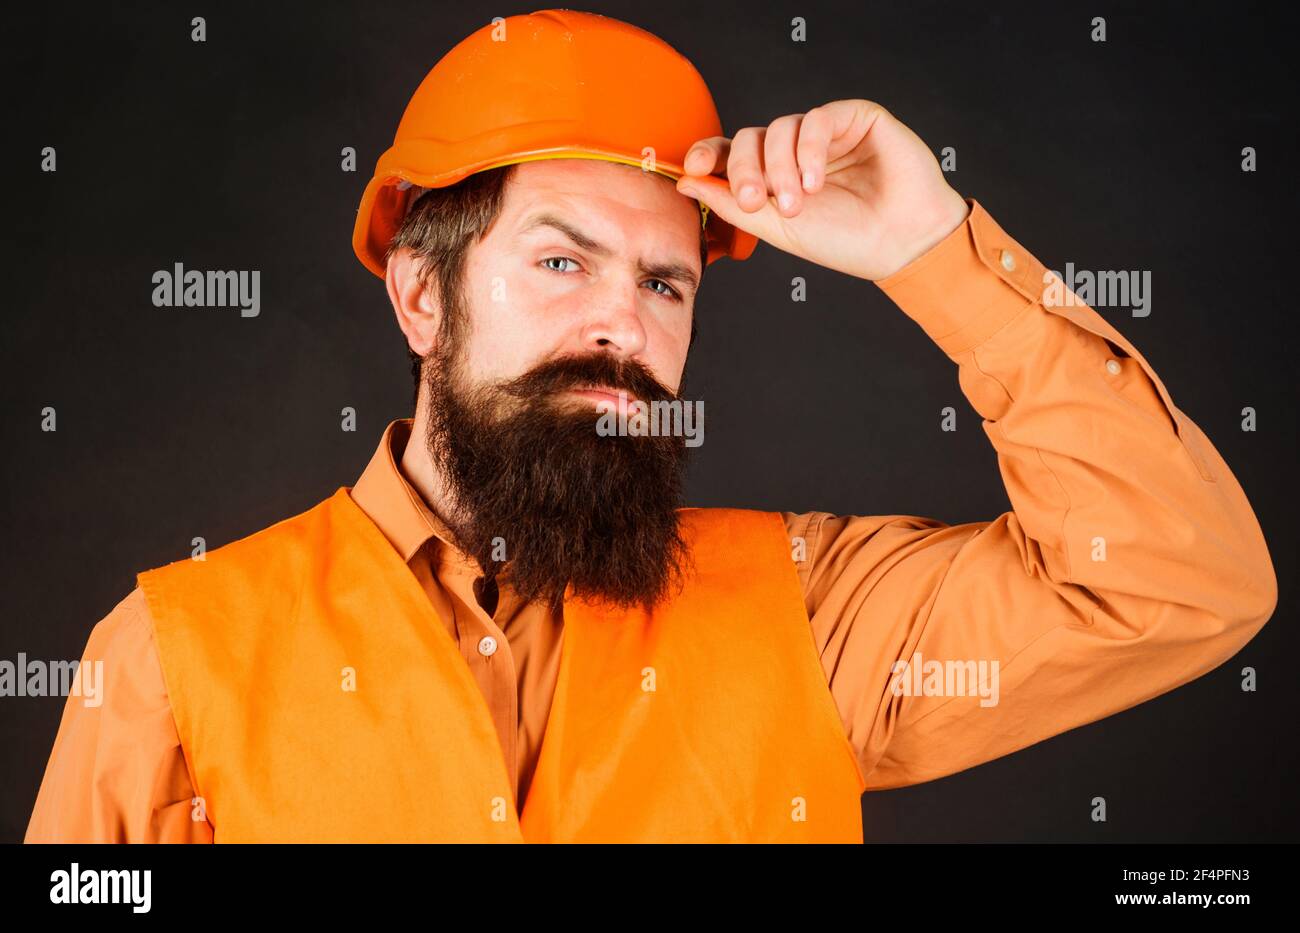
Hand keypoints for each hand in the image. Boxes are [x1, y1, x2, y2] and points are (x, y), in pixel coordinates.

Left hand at [675, 99, 970, 280]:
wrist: (901, 243)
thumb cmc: (845, 240)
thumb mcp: (777, 228)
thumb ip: (732, 204)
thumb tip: (684, 181)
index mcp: (774, 175)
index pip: (731, 153)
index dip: (708, 155)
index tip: (694, 170)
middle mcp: (796, 150)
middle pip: (750, 139)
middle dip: (745, 171)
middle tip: (756, 203)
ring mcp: (825, 132)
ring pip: (780, 128)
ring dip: (780, 167)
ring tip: (797, 202)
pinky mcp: (855, 117)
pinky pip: (816, 119)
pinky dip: (808, 150)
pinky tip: (814, 181)